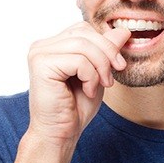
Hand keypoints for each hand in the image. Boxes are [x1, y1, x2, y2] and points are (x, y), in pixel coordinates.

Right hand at [25, 21, 129, 143]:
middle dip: (107, 52)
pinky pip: (78, 61)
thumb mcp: (99, 71)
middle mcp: (43, 45)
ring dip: (100, 66)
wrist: (62, 133)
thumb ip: (107, 49)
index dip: (105, 44)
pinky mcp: (41, 64)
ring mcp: (39, 53)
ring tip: (102, 84)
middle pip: (84, 32)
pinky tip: (87, 90)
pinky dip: (91, 76)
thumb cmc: (78, 104)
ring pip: (83, 45)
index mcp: (54, 44)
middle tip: (114, 75)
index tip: (118, 65)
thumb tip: (123, 30)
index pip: (84, 28)